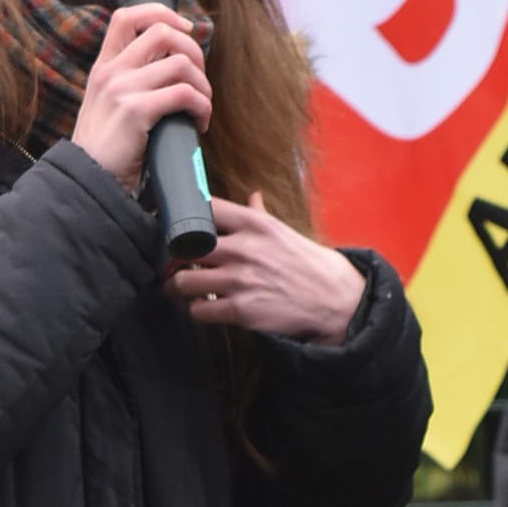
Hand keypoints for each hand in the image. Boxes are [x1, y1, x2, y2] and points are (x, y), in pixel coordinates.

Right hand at [72, 2, 211, 193]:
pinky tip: (199, 123)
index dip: (162, 13)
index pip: (127, 16)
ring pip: (181, 63)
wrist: (85, 182)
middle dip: (193, 50)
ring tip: (201, 107)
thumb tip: (171, 68)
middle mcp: (110, 72)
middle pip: (162, 31)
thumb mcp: (106, 106)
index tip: (184, 29)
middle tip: (199, 79)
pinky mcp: (136, 111)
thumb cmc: (104, 152)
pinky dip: (202, 107)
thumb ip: (128, 83)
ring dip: (203, 85)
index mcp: (103, 68)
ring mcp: (122, 89)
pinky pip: (184, 94)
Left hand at [162, 193, 365, 344]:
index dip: (181, 216)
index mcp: (253, 224)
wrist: (335, 298)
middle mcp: (244, 248)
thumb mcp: (282, 231)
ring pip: (184, 280)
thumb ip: (259, 214)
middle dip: (172, 258)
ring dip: (177, 287)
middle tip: (172, 265)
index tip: (173, 227)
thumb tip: (251, 196)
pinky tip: (202, 307)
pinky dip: (196, 310)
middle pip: (184, 247)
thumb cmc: (306, 263)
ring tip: (180, 289)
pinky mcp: (241, 310)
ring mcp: (241, 280)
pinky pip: (199, 310)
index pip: (202, 208)